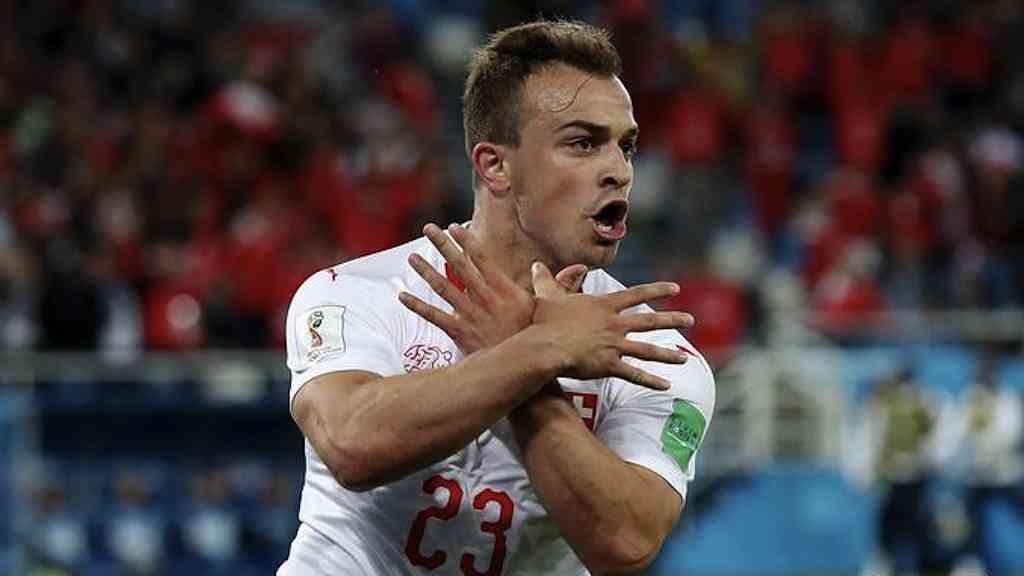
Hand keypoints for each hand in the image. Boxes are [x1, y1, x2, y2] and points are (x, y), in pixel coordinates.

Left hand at [398, 223, 586, 353]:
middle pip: (460, 266)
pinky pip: (435, 317)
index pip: (482, 258)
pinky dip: (417, 306)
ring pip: (443, 287)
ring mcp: (471, 315)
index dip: (467, 240)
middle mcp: (485, 298)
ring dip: (426, 271)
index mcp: (505, 289)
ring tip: (412, 256)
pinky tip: (402, 296)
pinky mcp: (460, 333)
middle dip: (442, 245)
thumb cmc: (540, 341)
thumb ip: (559, 287)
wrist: (527, 370)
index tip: (454, 226)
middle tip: (428, 229)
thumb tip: (577, 269)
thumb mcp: (552, 310)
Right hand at [530, 262, 693, 390]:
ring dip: (667, 354)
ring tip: (685, 359)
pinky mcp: (609, 366)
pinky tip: (666, 386)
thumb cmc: (545, 321)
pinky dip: (650, 381)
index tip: (675, 289)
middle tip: (691, 319)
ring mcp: (614, 345)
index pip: (636, 294)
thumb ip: (546, 279)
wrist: (546, 346)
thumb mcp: (546, 295)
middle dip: (672, 319)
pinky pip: (634, 375)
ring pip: (647, 349)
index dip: (656, 290)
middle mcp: (614, 324)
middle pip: (649, 321)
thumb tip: (536, 264)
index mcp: (604, 306)